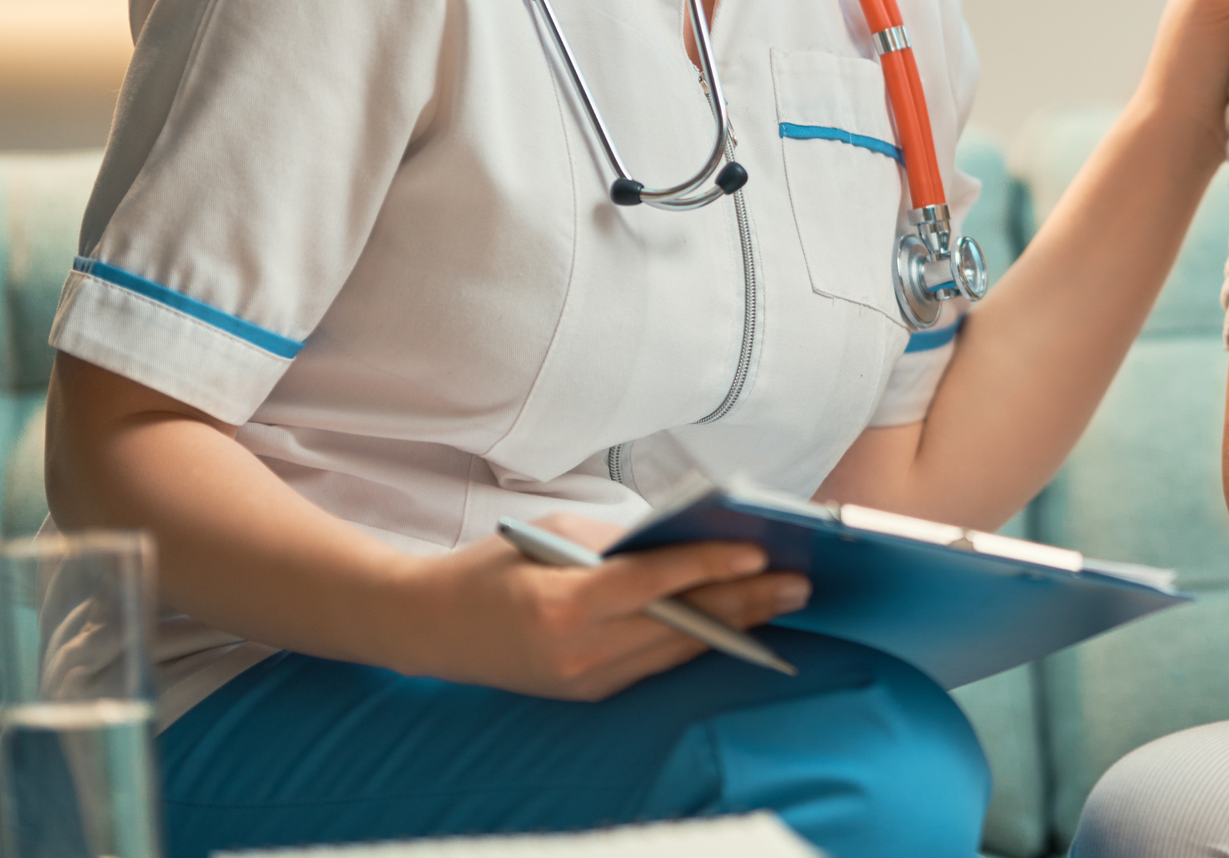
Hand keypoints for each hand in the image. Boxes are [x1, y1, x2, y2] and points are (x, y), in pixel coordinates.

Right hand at [399, 512, 811, 700]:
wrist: (429, 627)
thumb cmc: (493, 565)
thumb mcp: (555, 535)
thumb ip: (622, 543)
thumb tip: (690, 539)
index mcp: (563, 605)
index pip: (653, 584)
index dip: (709, 566)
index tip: (759, 552)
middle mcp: (577, 652)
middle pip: (678, 624)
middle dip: (745, 603)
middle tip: (800, 584)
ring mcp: (584, 680)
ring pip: (675, 650)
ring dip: (734, 627)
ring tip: (783, 602)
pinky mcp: (588, 693)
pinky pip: (656, 664)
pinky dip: (698, 641)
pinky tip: (737, 624)